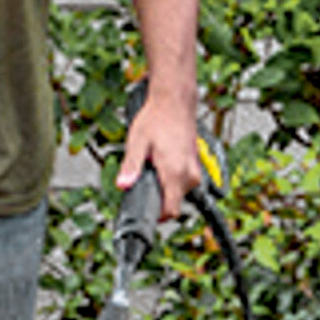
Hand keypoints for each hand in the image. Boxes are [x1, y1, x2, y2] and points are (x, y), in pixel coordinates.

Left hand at [119, 96, 202, 222]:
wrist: (174, 102)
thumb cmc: (157, 119)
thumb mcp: (136, 143)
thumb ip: (130, 167)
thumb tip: (123, 185)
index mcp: (176, 172)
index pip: (171, 210)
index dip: (156, 216)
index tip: (144, 213)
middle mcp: (189, 174)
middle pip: (173, 203)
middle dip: (156, 198)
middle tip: (141, 182)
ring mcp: (195, 170)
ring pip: (178, 193)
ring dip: (164, 187)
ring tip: (151, 168)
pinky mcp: (195, 165)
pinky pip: (183, 182)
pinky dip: (171, 179)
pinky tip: (160, 164)